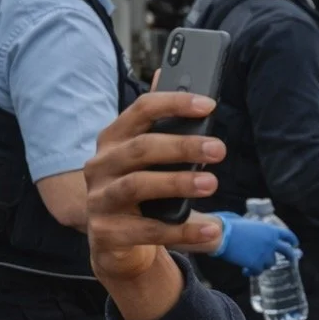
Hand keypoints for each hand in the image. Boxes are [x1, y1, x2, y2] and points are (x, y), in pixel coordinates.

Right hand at [85, 93, 226, 319]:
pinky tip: (210, 231)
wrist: (117, 246)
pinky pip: (147, 230)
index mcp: (114, 141)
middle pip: (140, 148)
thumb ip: (160, 125)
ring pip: (137, 185)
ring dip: (177, 182)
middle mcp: (100, 166)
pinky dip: (182, 231)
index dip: (174, 103)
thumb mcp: (150, 161)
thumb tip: (161, 73)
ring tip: (211, 183)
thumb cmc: (141, 195)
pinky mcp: (106, 233)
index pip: (141, 111)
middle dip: (182, 146)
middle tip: (219, 149)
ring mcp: (99, 200)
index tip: (208, 105)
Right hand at [212, 211, 299, 276]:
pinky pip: (257, 272)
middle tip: (290, 260)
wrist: (219, 234)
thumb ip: (251, 227)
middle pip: (287, 252)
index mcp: (269, 229)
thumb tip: (247, 229)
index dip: (292, 240)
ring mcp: (264, 254)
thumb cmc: (227, 224)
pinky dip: (252, 272)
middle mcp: (271, 242)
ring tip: (252, 265)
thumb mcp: (244, 222)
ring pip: (270, 264)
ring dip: (263, 264)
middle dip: (290, 256)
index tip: (295, 244)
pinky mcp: (255, 264)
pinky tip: (245, 271)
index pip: (287, 235)